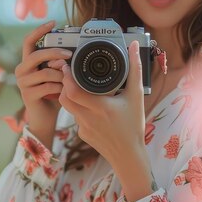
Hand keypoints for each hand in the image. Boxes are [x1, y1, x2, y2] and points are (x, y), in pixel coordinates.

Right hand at [15, 20, 72, 143]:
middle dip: (55, 53)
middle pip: (37, 55)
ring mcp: (23, 83)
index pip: (29, 41)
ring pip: (45, 72)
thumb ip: (58, 63)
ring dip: (61, 75)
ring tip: (68, 81)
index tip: (53, 22)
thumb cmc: (53, 93)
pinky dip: (59, 88)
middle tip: (70, 54)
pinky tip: (64, 91)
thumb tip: (72, 50)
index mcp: (27, 62)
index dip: (39, 30)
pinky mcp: (28, 95)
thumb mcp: (55, 75)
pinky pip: (48, 86)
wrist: (45, 118)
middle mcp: (21, 70)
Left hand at [58, 40, 146, 167]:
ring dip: (70, 95)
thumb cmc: (134, 125)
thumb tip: (134, 46)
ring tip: (78, 84)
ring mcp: (82, 127)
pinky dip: (78, 107)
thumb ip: (135, 69)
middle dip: (64, 84)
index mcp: (100, 107)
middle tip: (69, 72)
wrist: (129, 155)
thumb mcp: (136, 95)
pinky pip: (75, 116)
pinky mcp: (82, 134)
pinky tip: (89, 103)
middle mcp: (88, 118)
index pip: (72, 91)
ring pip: (68, 106)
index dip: (66, 77)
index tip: (67, 65)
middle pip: (64, 97)